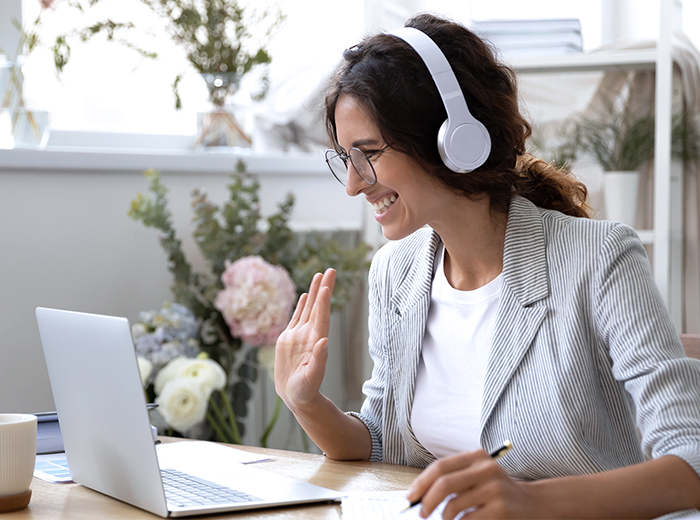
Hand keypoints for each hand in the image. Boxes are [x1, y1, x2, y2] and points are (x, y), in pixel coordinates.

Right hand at [274, 268, 335, 411]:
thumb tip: (324, 341)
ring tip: (319, 274)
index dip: (324, 302)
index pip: (322, 318)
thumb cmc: (306, 391)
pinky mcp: (290, 339)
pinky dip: (303, 305)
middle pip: (318, 307)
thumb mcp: (312, 378)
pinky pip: (297, 317)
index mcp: (316, 342)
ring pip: (308, 308)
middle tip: (331, 269)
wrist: (297, 397)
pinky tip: (307, 294)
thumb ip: (319, 360)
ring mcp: (300, 335)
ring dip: (315, 291)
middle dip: (324, 288)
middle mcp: (310, 335)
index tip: (327, 286)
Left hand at [406, 449, 539, 518]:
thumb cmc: (496, 492)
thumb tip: (419, 495)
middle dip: (427, 501)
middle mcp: (486, 469)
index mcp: (476, 456)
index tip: (411, 497)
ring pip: (453, 505)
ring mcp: (495, 489)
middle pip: (444, 484)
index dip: (421, 483)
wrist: (533, 504)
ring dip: (444, 517)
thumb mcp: (477, 476)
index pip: (440, 467)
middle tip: (421, 513)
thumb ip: (453, 480)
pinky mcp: (501, 509)